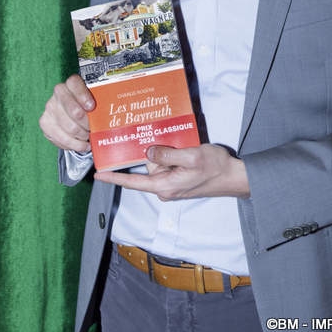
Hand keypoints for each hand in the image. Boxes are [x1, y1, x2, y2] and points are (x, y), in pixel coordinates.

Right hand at [39, 74, 94, 151]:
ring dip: (82, 136)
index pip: (75, 84)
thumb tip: (114, 111)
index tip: (92, 107)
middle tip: (93, 129)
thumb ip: (101, 102)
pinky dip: (73, 145)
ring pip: (69, 127)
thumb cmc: (88, 106)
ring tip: (88, 138)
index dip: (83, 96)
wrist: (71, 112)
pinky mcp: (45, 123)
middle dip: (87, 123)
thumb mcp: (95, 99)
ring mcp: (50, 107)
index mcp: (72, 83)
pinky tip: (81, 145)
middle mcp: (59, 92)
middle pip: (74, 111)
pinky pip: (60, 138)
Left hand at [95, 144, 249, 200]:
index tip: (98, 174)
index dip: (115, 178)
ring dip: (168, 152)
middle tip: (174, 143)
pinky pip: (168, 165)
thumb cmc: (214, 167)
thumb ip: (167, 154)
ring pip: (158, 163)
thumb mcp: (191, 156)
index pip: (133, 182)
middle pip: (148, 166)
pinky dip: (173, 155)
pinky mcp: (178, 180)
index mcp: (164, 185)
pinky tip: (186, 150)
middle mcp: (164, 188)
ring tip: (185, 147)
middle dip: (157, 152)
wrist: (233, 177)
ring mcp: (172, 185)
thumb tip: (147, 152)